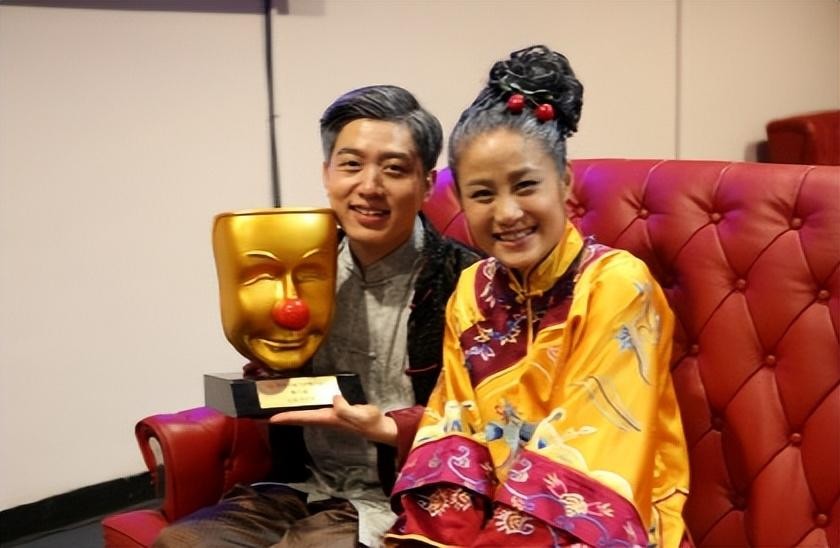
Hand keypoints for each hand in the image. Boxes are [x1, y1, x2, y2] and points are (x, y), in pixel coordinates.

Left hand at [269, 395, 397, 445]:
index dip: (287, 418)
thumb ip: (346, 408)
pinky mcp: (334, 410)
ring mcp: (328, 415)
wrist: (377, 426)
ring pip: (304, 413)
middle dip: (282, 415)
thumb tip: (334, 398)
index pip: (303, 418)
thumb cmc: (368, 421)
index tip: (270, 418)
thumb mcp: (359, 415)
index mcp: (327, 418)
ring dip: (290, 410)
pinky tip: (299, 399)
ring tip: (277, 404)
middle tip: (264, 412)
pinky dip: (303, 404)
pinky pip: (313, 407)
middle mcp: (324, 418)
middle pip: (299, 417)